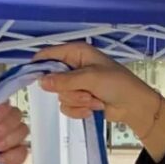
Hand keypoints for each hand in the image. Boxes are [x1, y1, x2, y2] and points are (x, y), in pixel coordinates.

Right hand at [33, 44, 164, 160]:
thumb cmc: (117, 84)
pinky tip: (93, 109)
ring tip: (95, 100)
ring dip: (78, 102)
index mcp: (77, 53)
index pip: (50, 54)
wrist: (133, 106)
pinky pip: (67, 107)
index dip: (39, 65)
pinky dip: (80, 110)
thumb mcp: (91, 78)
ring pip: (61, 97)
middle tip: (86, 92)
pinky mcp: (80, 100)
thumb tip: (42, 82)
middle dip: (70, 91)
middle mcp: (74, 67)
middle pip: (54, 80)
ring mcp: (77, 85)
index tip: (31, 76)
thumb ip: (65, 80)